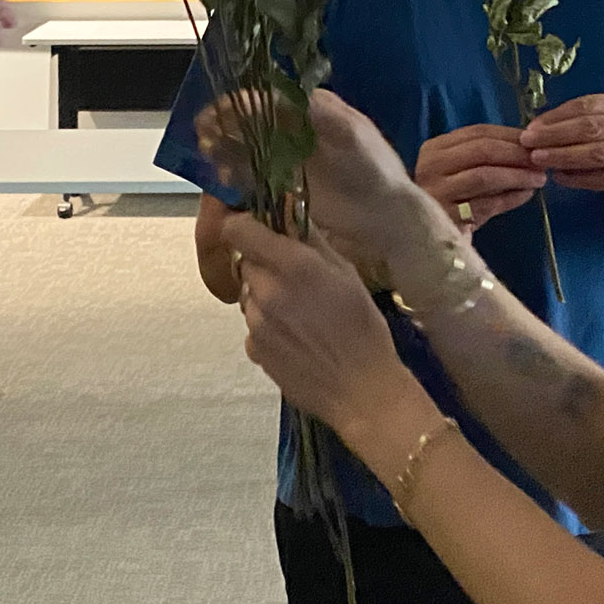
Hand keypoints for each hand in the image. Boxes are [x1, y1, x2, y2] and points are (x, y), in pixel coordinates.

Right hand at [199, 90, 442, 271]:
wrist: (386, 216)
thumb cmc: (373, 171)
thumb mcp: (349, 134)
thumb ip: (315, 112)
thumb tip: (278, 93)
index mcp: (313, 108)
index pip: (269, 96)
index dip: (241, 102)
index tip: (217, 111)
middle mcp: (298, 127)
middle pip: (253, 119)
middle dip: (226, 124)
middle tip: (203, 135)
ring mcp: (291, 155)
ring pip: (250, 145)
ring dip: (227, 148)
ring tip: (208, 157)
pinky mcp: (288, 181)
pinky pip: (255, 172)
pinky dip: (237, 173)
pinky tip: (225, 178)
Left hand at [222, 211, 414, 441]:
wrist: (362, 391)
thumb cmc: (364, 329)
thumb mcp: (348, 275)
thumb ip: (313, 242)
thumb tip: (289, 213)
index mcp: (293, 266)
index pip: (239, 230)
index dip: (245, 226)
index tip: (258, 230)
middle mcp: (267, 291)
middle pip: (246, 263)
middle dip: (264, 266)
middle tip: (296, 281)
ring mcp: (256, 324)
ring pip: (249, 296)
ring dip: (266, 298)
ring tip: (302, 315)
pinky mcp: (253, 350)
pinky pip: (253, 326)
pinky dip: (268, 327)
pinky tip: (296, 339)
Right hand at [412, 122, 547, 231]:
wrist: (426, 237)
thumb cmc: (450, 200)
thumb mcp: (462, 172)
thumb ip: (488, 158)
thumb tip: (530, 149)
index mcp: (435, 148)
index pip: (478, 132)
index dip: (510, 135)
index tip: (536, 141)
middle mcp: (431, 166)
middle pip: (482, 150)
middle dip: (517, 153)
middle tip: (541, 161)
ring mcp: (436, 192)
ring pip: (484, 175)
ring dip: (517, 175)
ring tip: (539, 178)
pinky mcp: (446, 217)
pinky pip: (486, 204)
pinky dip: (510, 198)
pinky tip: (526, 195)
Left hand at [523, 93, 603, 216]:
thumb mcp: (601, 130)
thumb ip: (575, 124)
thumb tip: (534, 128)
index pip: (586, 105)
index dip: (555, 117)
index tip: (530, 128)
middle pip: (592, 127)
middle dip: (555, 135)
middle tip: (528, 143)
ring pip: (599, 152)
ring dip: (564, 156)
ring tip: (539, 159)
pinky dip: (579, 178)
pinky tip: (559, 178)